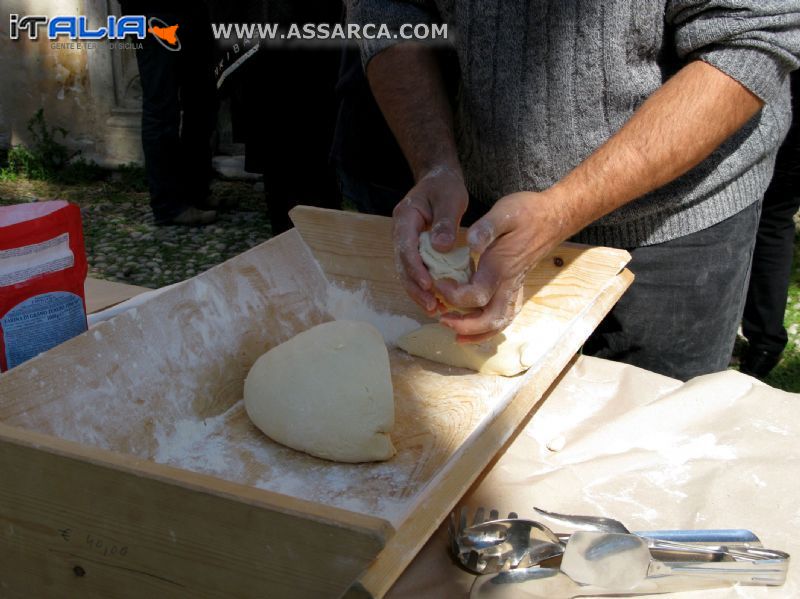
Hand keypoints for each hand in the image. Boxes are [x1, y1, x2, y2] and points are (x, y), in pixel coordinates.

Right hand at [393, 166, 468, 313]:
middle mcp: (400, 234)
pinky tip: (437, 302)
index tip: (428, 284)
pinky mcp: (414, 251)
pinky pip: (415, 272)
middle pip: (402, 266)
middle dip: (415, 288)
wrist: (437, 180)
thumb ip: (445, 221)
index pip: (405, 248)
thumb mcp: (449, 198)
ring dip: (418, 293)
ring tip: (434, 310)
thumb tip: (441, 247)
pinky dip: (424, 288)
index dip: (415, 268)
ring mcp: (405, 244)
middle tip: (431, 306)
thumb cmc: (444, 187)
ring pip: (406, 273)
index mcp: (404, 219)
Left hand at [437, 190, 568, 341]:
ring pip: (500, 322)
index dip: (453, 295)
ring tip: (454, 330)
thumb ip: (487, 228)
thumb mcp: (504, 212)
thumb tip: (471, 243)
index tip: (438, 283)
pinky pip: (505, 316)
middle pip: (490, 319)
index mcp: (501, 267)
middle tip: (442, 319)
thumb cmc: (526, 212)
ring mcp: (514, 288)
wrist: (552, 217)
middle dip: (465, 326)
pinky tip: (472, 328)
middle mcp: (508, 283)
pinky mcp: (516, 288)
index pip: (476, 296)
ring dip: (477, 332)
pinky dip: (488, 328)